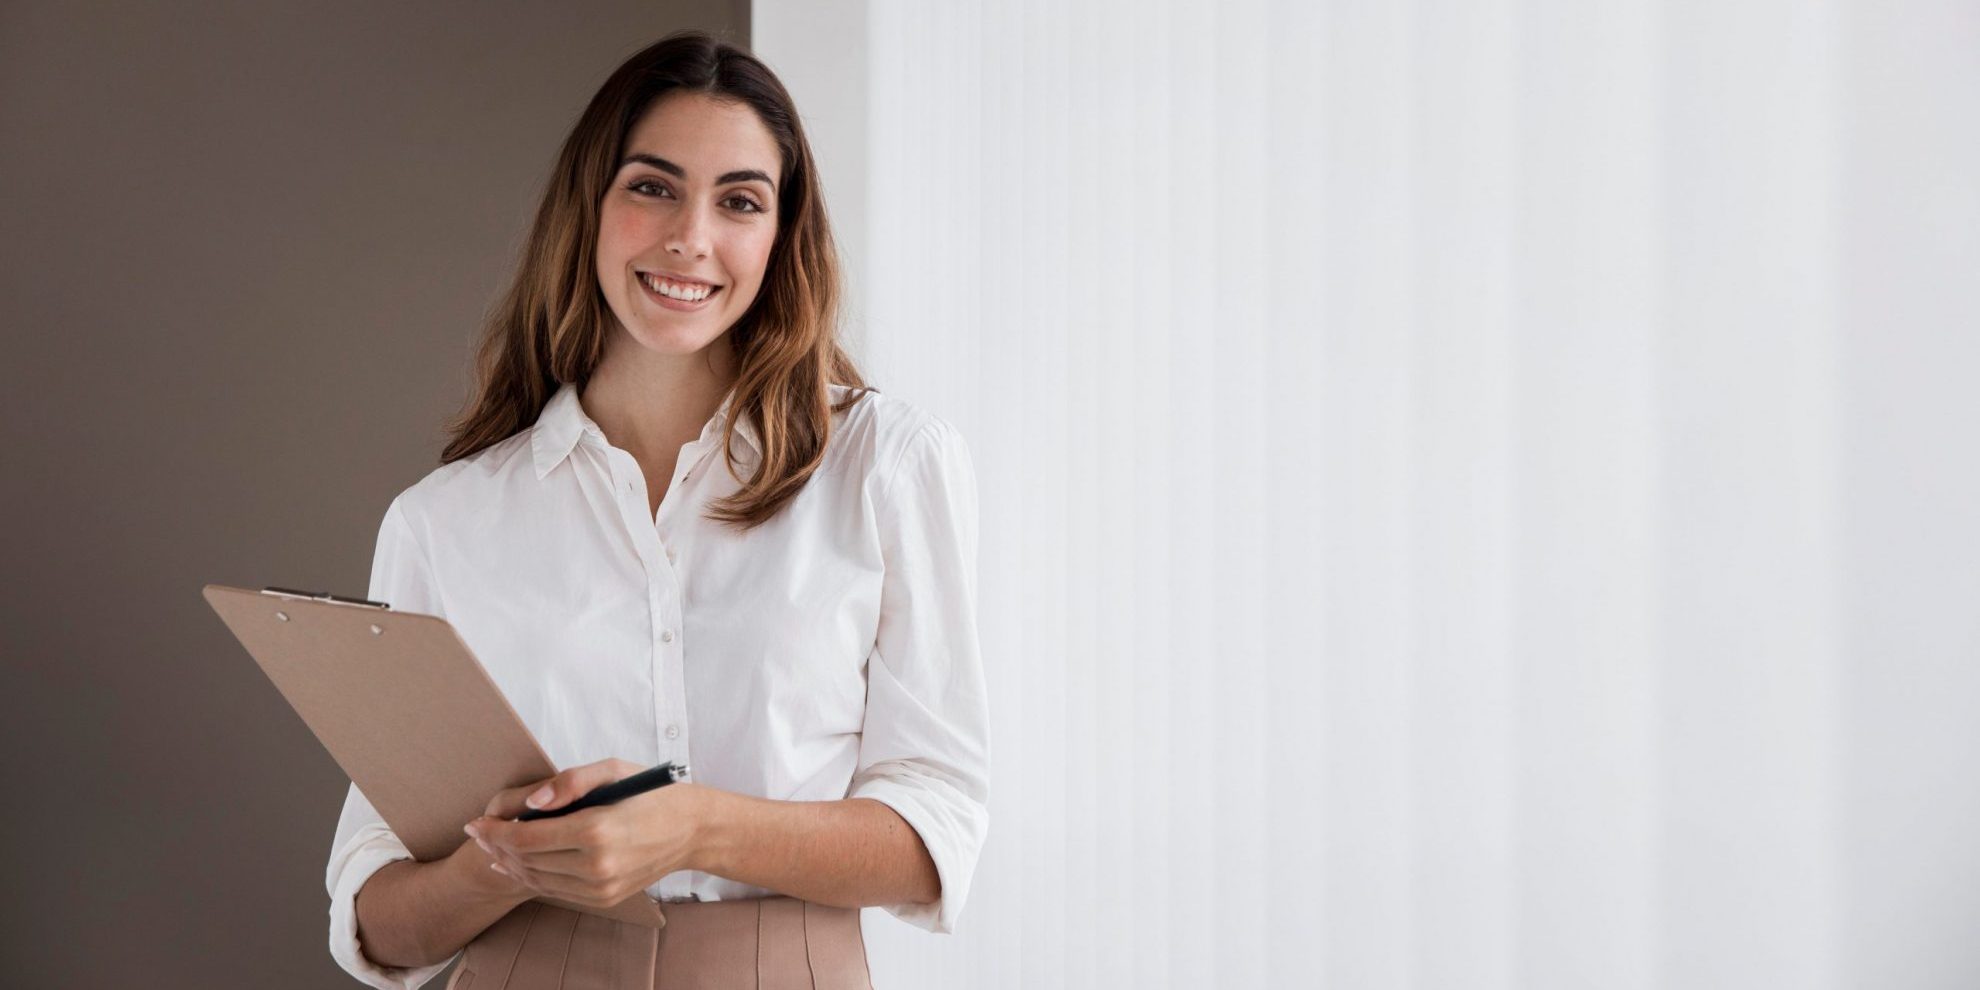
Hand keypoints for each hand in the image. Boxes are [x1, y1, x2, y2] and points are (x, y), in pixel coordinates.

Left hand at [462, 758, 712, 909]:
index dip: (494, 831)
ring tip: (494, 847)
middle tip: (479, 832)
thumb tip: (530, 802)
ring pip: (537, 880)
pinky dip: (533, 877)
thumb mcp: (613, 770)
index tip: (476, 822)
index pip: (526, 838)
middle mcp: (597, 866)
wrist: (692, 830)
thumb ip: (569, 781)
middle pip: (526, 861)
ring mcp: (601, 887)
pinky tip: (521, 863)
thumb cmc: (652, 794)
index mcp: (596, 830)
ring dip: (510, 863)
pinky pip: (556, 890)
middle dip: (496, 846)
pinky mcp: (604, 898)